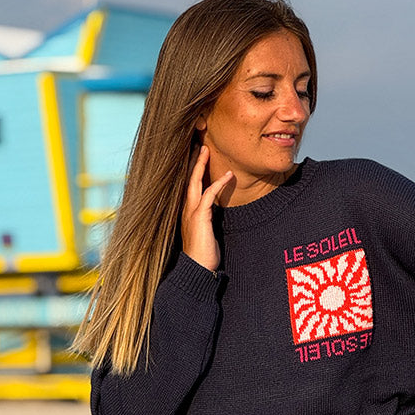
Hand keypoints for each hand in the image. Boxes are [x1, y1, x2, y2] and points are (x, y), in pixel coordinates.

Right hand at [181, 146, 233, 271]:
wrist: (197, 268)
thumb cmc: (203, 253)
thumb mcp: (206, 232)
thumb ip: (208, 220)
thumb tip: (216, 212)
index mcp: (188, 212)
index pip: (190, 186)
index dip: (194, 171)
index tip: (200, 158)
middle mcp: (186, 209)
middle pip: (189, 179)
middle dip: (195, 162)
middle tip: (200, 146)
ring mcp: (191, 212)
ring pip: (194, 182)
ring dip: (201, 165)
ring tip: (207, 150)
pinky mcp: (199, 217)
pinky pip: (208, 195)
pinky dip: (218, 183)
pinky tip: (227, 175)